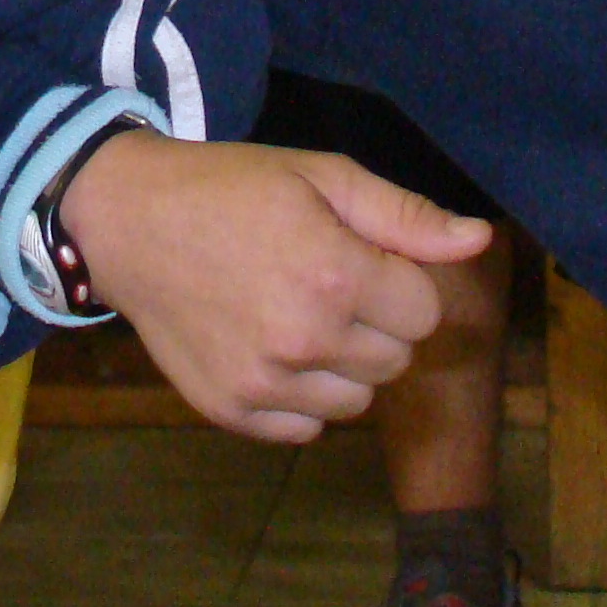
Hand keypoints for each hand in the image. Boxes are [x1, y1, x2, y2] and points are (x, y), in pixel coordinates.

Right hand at [59, 133, 494, 441]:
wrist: (127, 220)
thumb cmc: (231, 189)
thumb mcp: (322, 177)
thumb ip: (404, 217)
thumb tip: (478, 240)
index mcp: (336, 276)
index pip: (424, 312)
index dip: (398, 280)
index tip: (356, 257)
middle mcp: (304, 339)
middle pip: (395, 360)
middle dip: (374, 322)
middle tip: (322, 280)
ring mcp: (263, 383)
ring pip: (356, 400)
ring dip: (340, 364)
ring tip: (294, 314)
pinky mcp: (231, 411)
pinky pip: (306, 428)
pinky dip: (299, 397)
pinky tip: (268, 348)